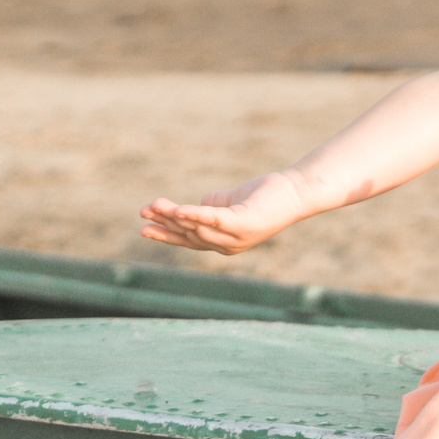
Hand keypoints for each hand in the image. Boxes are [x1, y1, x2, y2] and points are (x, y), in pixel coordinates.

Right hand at [139, 171, 307, 255]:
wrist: (295, 192)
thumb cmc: (263, 195)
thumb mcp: (228, 202)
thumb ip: (209, 206)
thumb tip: (191, 207)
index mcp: (223, 243)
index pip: (189, 241)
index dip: (166, 234)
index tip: (144, 227)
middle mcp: (228, 246)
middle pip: (189, 234)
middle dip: (164, 223)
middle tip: (143, 211)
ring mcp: (236, 238)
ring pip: (197, 228)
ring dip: (173, 216)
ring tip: (153, 205)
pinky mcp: (243, 224)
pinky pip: (213, 220)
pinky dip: (194, 215)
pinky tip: (178, 209)